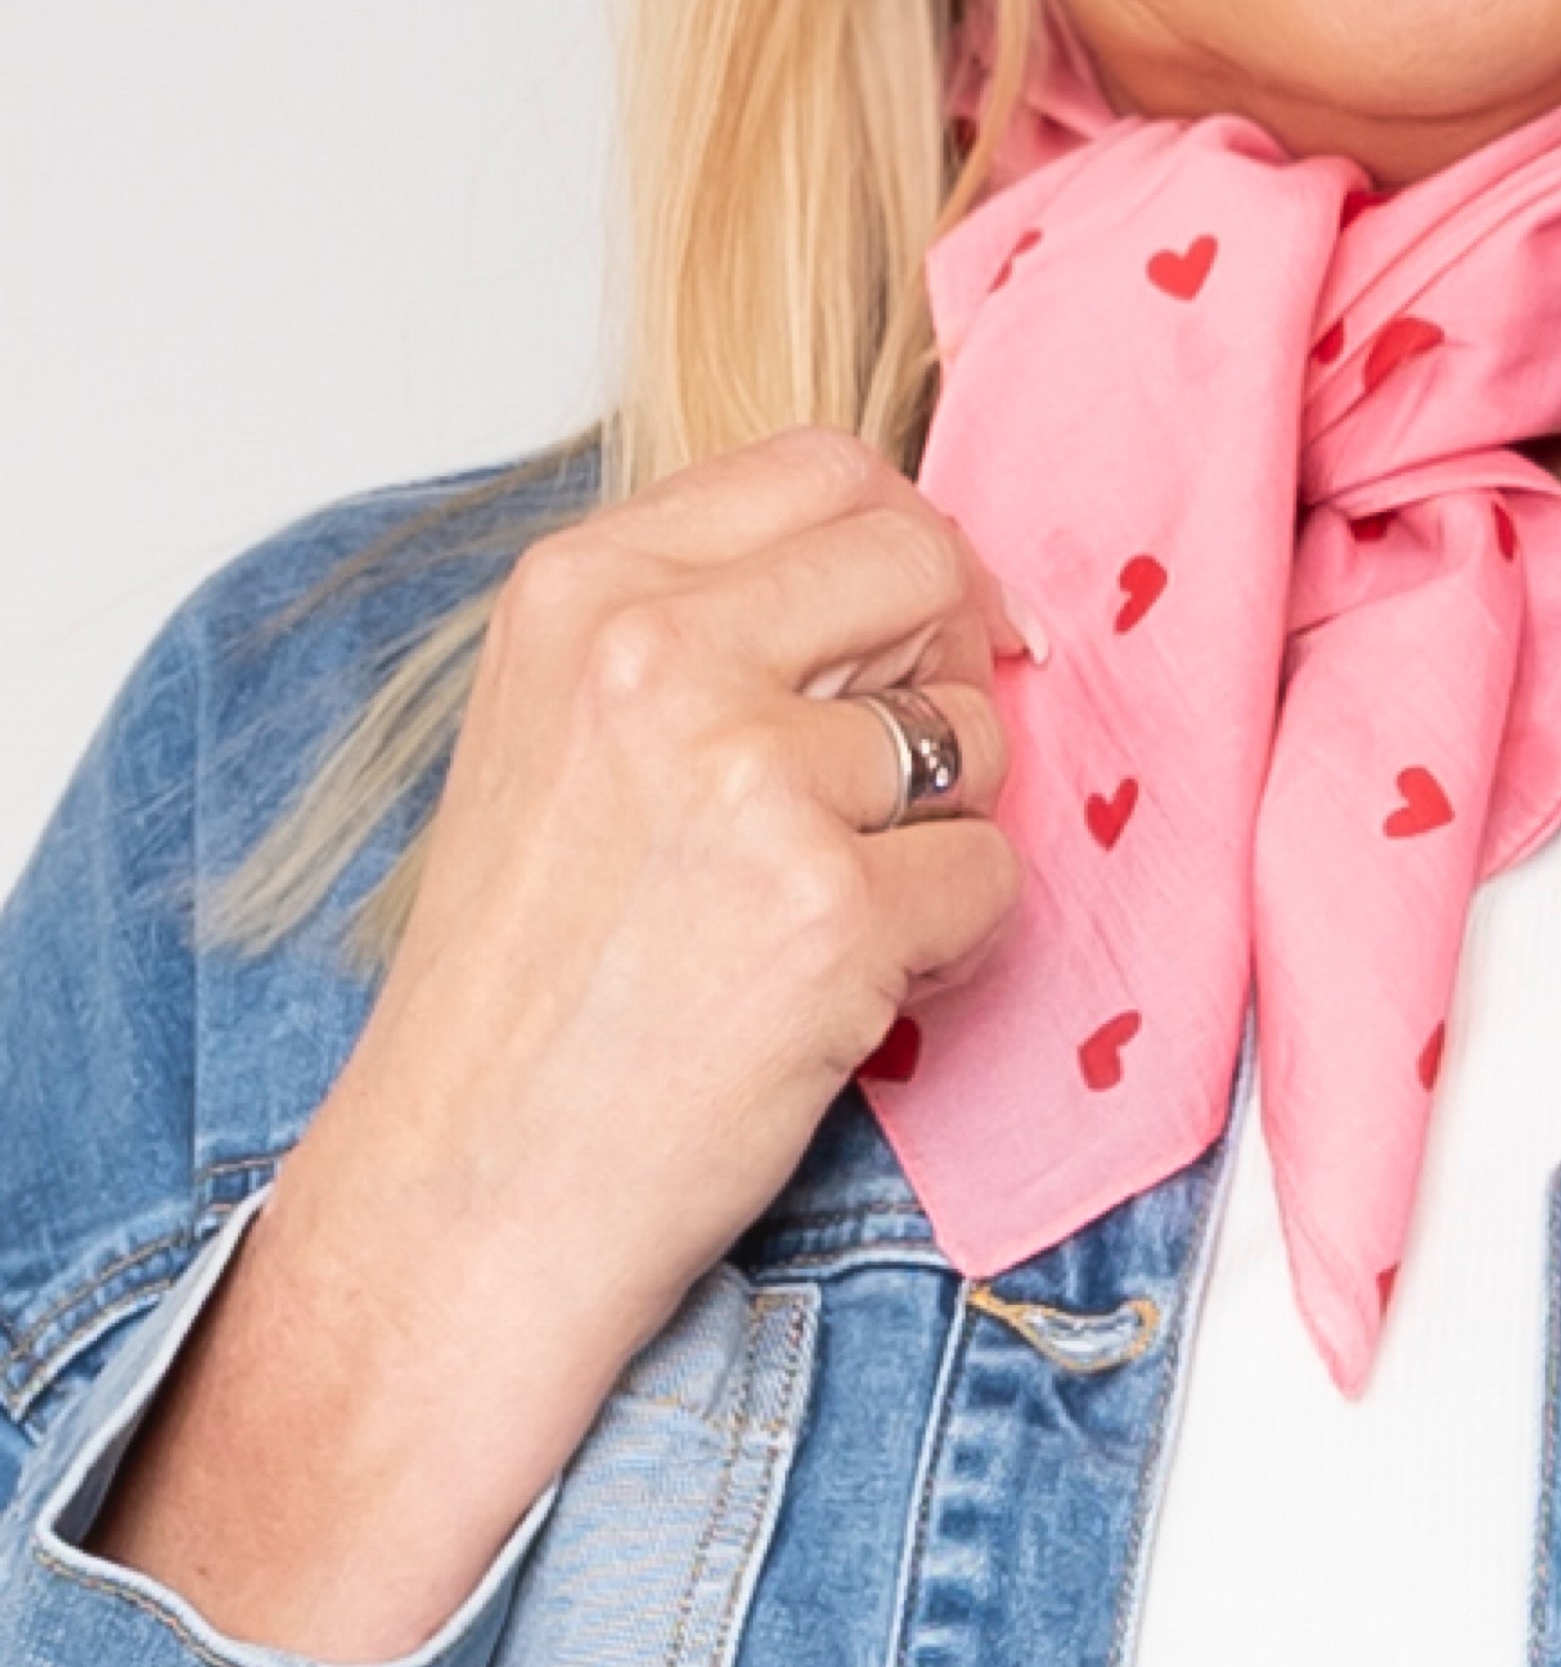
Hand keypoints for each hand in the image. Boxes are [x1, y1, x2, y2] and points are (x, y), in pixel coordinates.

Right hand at [93, 430, 1026, 1660]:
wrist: (462, 1198)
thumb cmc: (521, 987)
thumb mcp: (560, 733)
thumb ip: (707, 625)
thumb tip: (920, 574)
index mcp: (582, 590)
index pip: (824, 468)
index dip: (901, 548)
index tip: (916, 626)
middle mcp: (658, 658)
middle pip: (923, 560)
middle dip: (951, 662)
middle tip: (899, 772)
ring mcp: (749, 780)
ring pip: (977, 729)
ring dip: (943, 824)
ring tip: (829, 908)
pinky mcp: (832, 912)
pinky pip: (990, 874)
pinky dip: (950, 943)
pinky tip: (841, 990)